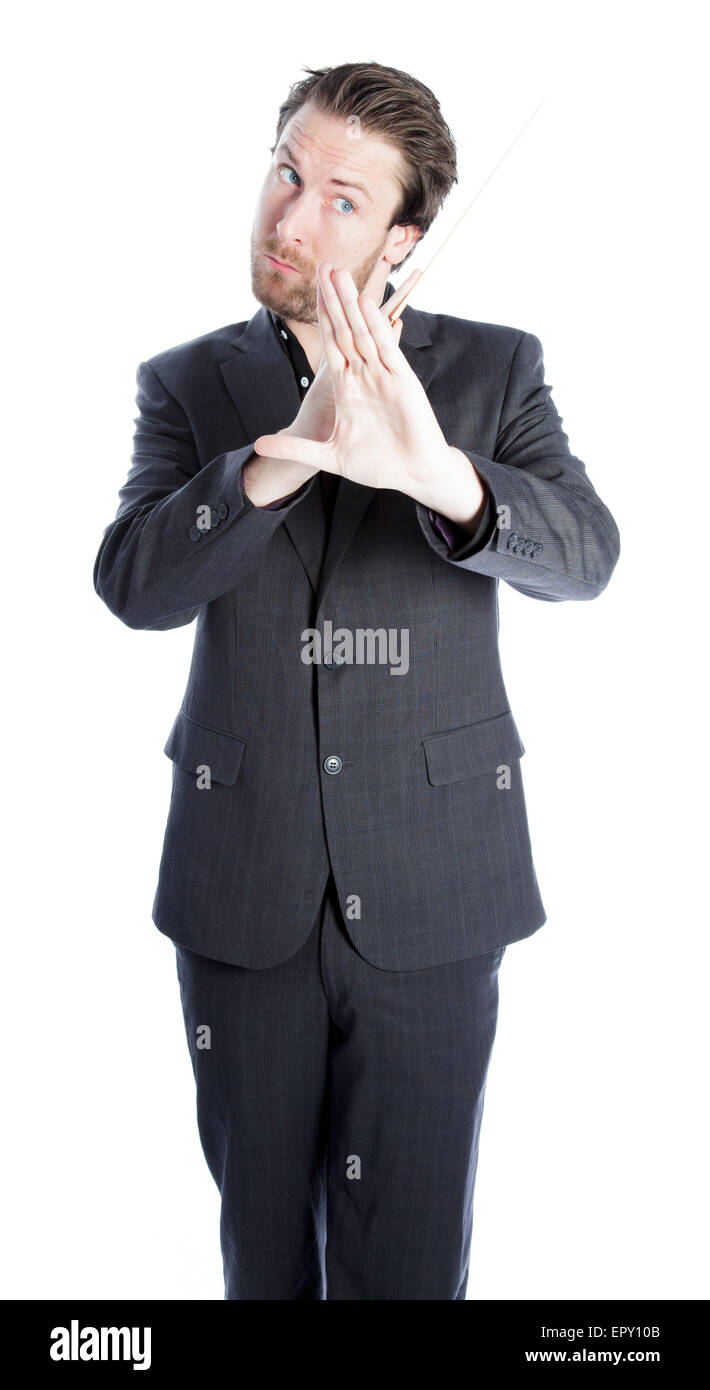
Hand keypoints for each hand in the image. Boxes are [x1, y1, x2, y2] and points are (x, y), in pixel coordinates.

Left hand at [254, 264, 444, 497]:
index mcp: (346, 388)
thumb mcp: (328, 456)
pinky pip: (386, 349)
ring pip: (364, 332)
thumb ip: (294, 449)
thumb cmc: (377, 465)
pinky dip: (377, 327)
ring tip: (341, 274)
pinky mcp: (402, 381)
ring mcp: (383, 375)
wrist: (410, 474)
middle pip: (345, 329)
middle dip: (334, 299)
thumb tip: (258, 447)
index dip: (322, 315)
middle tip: (325, 265)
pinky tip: (365, 305)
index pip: (331, 343)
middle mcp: (364, 375)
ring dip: (351, 304)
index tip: (314, 288)